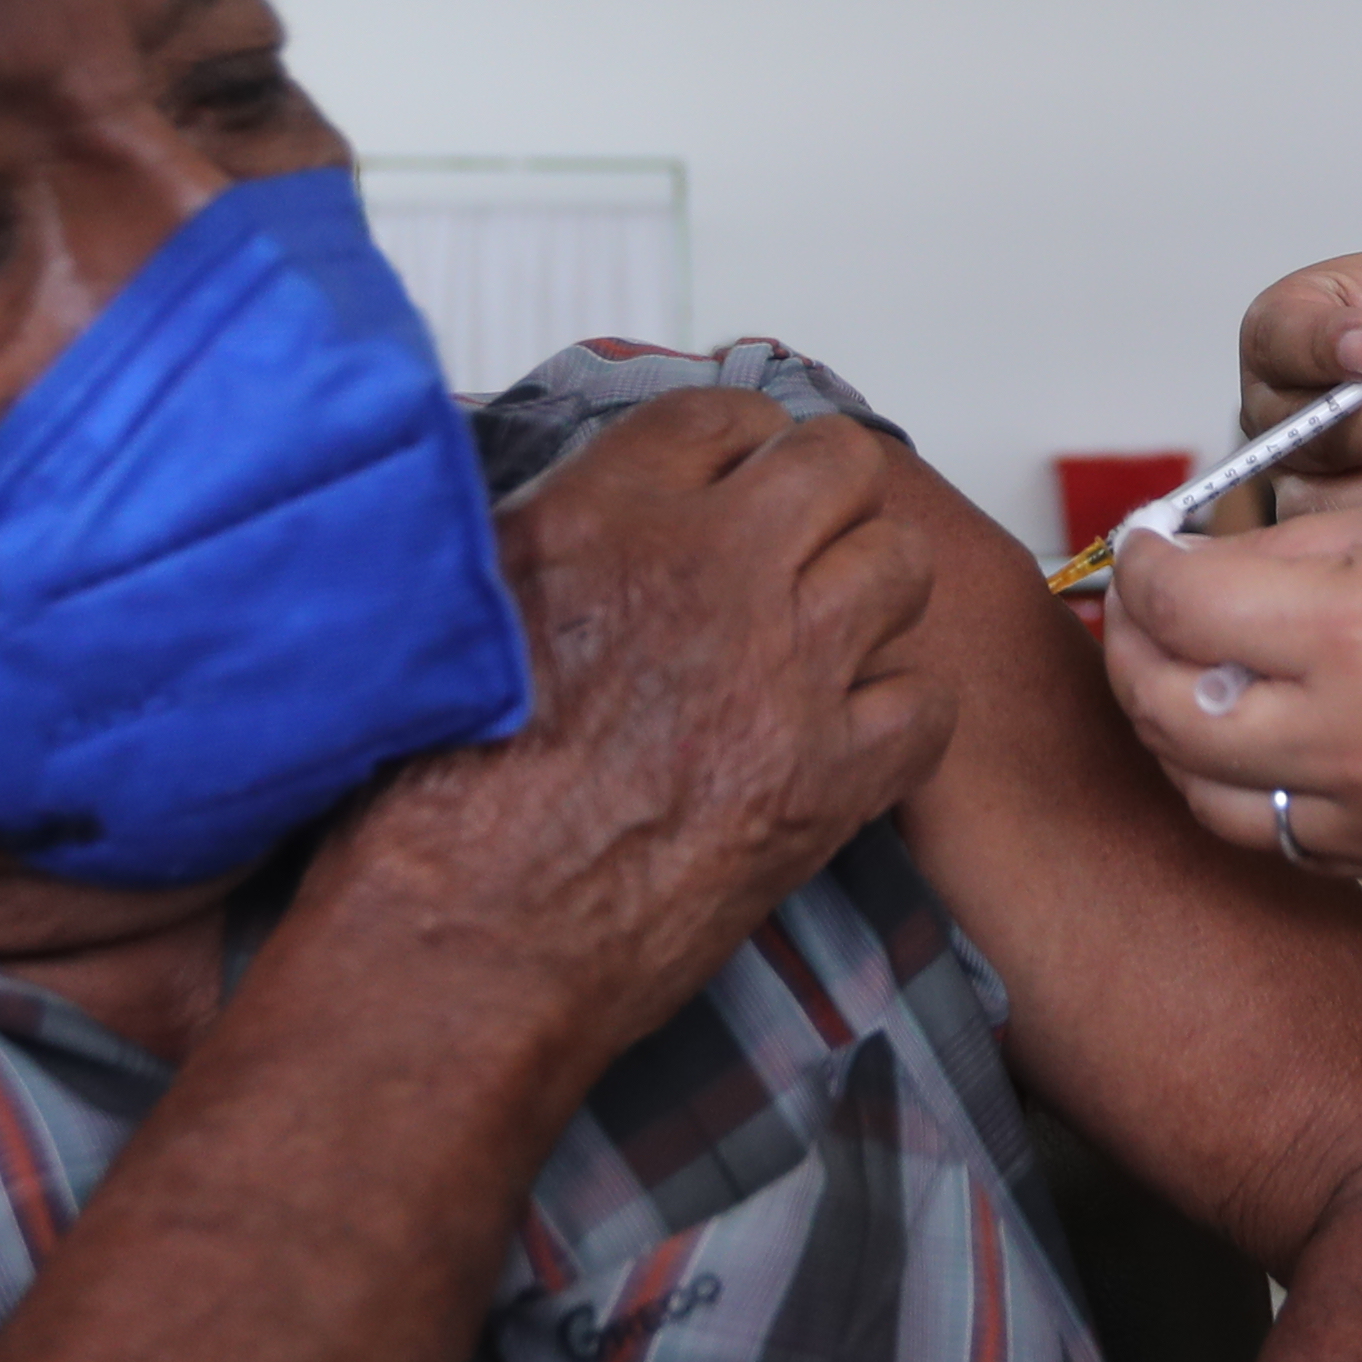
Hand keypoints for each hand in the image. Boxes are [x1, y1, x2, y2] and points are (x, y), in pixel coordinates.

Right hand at [323, 391, 952, 1078]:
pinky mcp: (829, 780)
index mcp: (602, 517)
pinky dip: (901, 716)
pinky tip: (851, 736)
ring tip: (826, 642)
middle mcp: (709, 572)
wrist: (462, 946)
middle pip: (840, 463)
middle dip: (824, 498)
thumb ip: (554, 533)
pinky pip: (929, 702)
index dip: (742, 446)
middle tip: (798, 551)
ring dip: (869, 597)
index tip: (739, 480)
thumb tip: (604, 508)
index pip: (721, 415)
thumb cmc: (432, 805)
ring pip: (902, 566)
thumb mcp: (463, 610)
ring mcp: (784, 673)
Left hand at [1098, 476, 1361, 884]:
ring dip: (1176, 738)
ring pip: (1209, 800)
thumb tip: (1193, 567)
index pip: (1178, 605)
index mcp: (1349, 631)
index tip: (1141, 546)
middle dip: (1131, 650)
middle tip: (1138, 612)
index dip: (1138, 565)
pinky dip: (1252, 794)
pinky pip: (1289, 842)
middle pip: (1167, 711)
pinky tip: (1263, 744)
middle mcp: (1350, 738)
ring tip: (1186, 684)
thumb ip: (1287, 549)